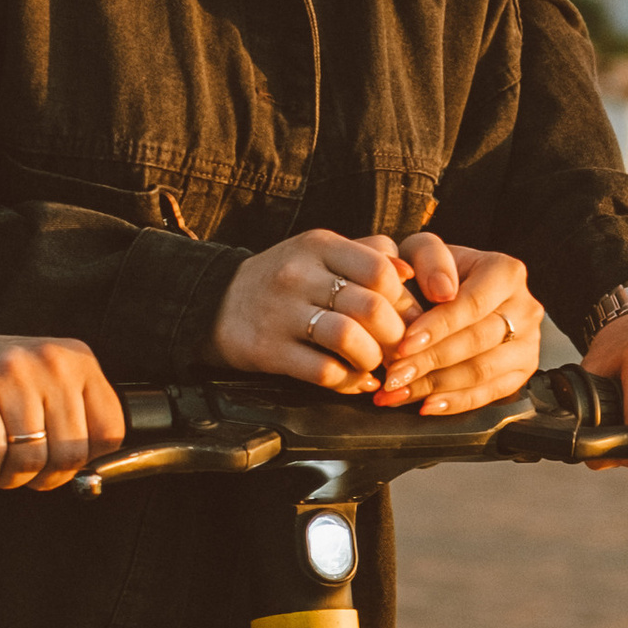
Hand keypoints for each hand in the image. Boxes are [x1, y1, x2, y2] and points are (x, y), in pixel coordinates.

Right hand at [0, 319, 123, 489]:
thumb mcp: (45, 384)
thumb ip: (74, 416)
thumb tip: (94, 472)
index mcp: (77, 359)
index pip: (109, 431)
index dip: (84, 464)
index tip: (59, 467)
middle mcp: (49, 360)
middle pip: (69, 452)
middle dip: (43, 479)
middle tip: (22, 475)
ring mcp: (9, 370)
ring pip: (29, 457)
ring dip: (9, 478)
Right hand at [212, 230, 411, 390]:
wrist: (216, 302)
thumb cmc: (284, 279)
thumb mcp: (321, 254)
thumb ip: (368, 254)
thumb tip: (411, 273)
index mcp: (319, 246)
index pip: (380, 268)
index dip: (402, 298)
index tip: (405, 317)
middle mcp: (299, 274)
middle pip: (371, 307)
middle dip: (394, 336)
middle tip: (397, 349)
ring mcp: (281, 313)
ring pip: (350, 339)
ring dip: (373, 360)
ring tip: (374, 365)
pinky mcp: (269, 350)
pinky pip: (324, 371)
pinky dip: (350, 381)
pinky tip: (356, 381)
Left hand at [378, 237, 543, 412]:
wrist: (452, 291)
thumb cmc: (434, 272)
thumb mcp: (424, 251)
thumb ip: (428, 258)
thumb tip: (442, 290)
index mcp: (506, 272)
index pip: (473, 304)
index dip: (437, 327)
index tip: (403, 344)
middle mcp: (525, 307)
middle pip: (477, 341)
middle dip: (430, 361)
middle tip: (393, 376)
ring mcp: (528, 342)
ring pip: (482, 372)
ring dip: (435, 387)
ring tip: (398, 392)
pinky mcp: (523, 370)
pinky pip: (490, 394)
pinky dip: (454, 402)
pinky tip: (425, 405)